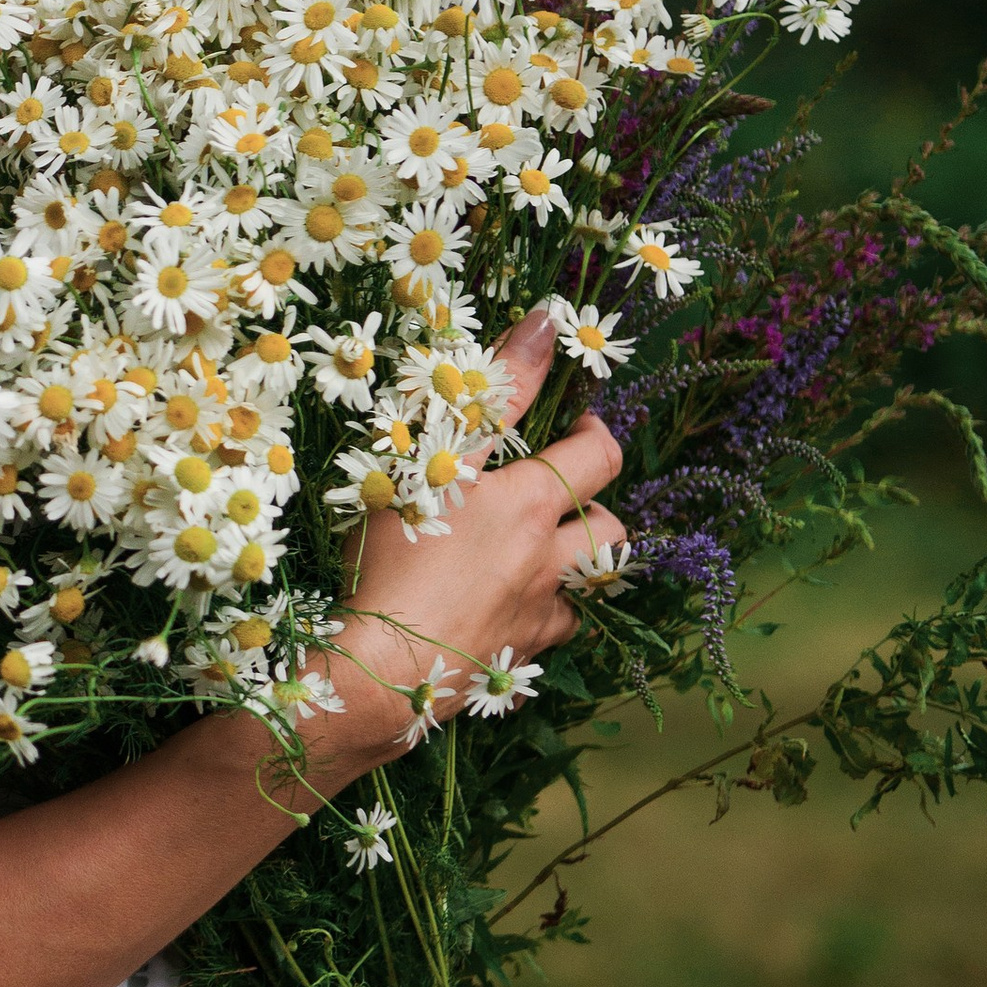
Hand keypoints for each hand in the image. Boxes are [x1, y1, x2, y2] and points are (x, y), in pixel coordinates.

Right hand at [324, 313, 624, 766]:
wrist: (376, 668)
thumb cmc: (395, 554)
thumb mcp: (435, 452)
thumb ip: (493, 386)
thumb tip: (548, 317)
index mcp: (531, 504)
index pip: (601, 454)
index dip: (597, 430)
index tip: (577, 422)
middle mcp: (549, 562)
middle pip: (610, 528)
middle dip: (594, 505)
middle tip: (556, 492)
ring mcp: (536, 618)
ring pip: (585, 588)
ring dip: (572, 568)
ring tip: (532, 555)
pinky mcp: (515, 663)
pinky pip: (547, 637)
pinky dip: (536, 619)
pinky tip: (502, 611)